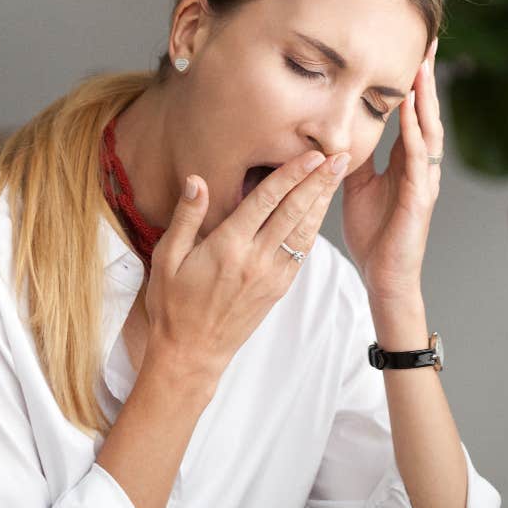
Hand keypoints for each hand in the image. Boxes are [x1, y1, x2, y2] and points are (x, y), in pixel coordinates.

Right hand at [145, 149, 350, 383]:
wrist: (192, 353)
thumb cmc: (173, 303)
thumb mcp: (166, 257)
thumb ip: (186, 217)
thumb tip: (198, 180)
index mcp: (228, 247)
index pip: (267, 201)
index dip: (291, 174)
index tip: (311, 154)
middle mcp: (255, 259)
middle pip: (294, 212)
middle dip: (318, 181)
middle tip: (340, 156)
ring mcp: (271, 276)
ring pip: (304, 231)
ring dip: (323, 201)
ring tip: (338, 175)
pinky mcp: (278, 289)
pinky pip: (301, 252)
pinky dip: (314, 227)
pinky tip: (321, 210)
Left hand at [341, 38, 442, 301]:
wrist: (383, 276)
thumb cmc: (373, 232)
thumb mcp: (355, 184)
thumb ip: (352, 156)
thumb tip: (333, 130)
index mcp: (404, 161)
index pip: (410, 113)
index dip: (410, 82)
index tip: (408, 48)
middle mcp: (419, 165)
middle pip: (426, 112)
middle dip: (425, 78)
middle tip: (427, 41)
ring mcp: (423, 180)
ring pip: (429, 130)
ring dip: (425, 98)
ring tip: (422, 65)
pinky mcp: (420, 199)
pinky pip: (418, 161)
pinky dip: (416, 134)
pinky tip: (412, 112)